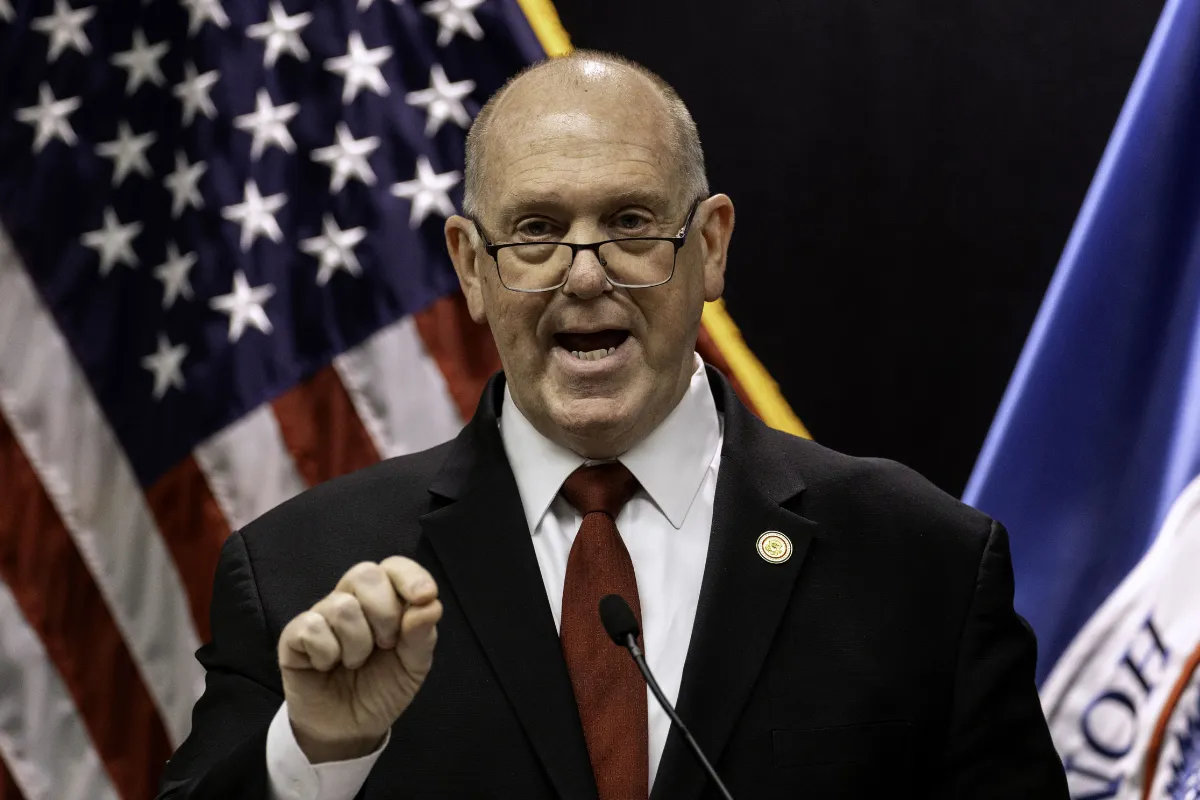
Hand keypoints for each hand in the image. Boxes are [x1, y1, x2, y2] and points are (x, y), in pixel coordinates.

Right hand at [277, 557, 442, 762]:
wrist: (350, 729)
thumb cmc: (382, 688)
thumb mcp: (413, 666)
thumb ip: (422, 635)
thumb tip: (430, 605)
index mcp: (384, 599)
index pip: (394, 567)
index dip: (410, 576)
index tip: (424, 597)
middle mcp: (352, 599)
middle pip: (365, 574)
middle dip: (384, 613)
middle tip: (386, 645)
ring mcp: (321, 615)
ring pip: (342, 606)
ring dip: (357, 644)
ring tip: (355, 663)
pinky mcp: (294, 636)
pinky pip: (312, 628)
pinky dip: (327, 654)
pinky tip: (327, 666)